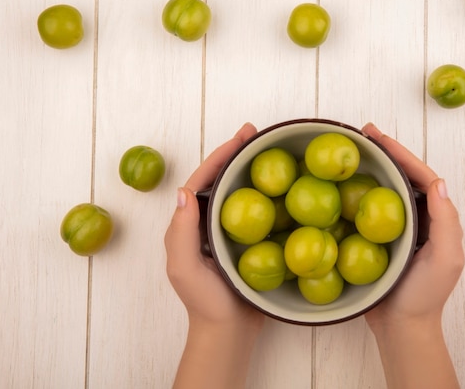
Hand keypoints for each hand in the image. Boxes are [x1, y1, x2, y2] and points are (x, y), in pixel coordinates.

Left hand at [164, 122, 263, 332]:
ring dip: (250, 168)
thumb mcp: (185, 268)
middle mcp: (207, 222)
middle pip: (221, 179)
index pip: (202, 180)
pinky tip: (282, 185)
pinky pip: (255, 210)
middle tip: (256, 133)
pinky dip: (265, 192)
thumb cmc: (205, 302)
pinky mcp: (246, 242)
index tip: (241, 138)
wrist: (228, 331)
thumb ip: (181, 233)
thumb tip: (182, 191)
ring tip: (268, 149)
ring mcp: (227, 231)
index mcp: (190, 224)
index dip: (220, 155)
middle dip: (236, 153)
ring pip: (238, 191)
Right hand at [361, 123, 463, 331]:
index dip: (403, 154)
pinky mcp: (382, 238)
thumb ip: (445, 224)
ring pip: (388, 188)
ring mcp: (401, 227)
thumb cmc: (425, 296)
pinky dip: (362, 190)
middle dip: (386, 152)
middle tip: (363, 133)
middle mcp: (421, 217)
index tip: (380, 138)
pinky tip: (344, 183)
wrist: (403, 326)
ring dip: (374, 166)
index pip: (423, 177)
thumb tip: (439, 184)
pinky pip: (372, 207)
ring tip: (355, 148)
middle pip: (404, 176)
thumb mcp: (445, 260)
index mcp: (438, 218)